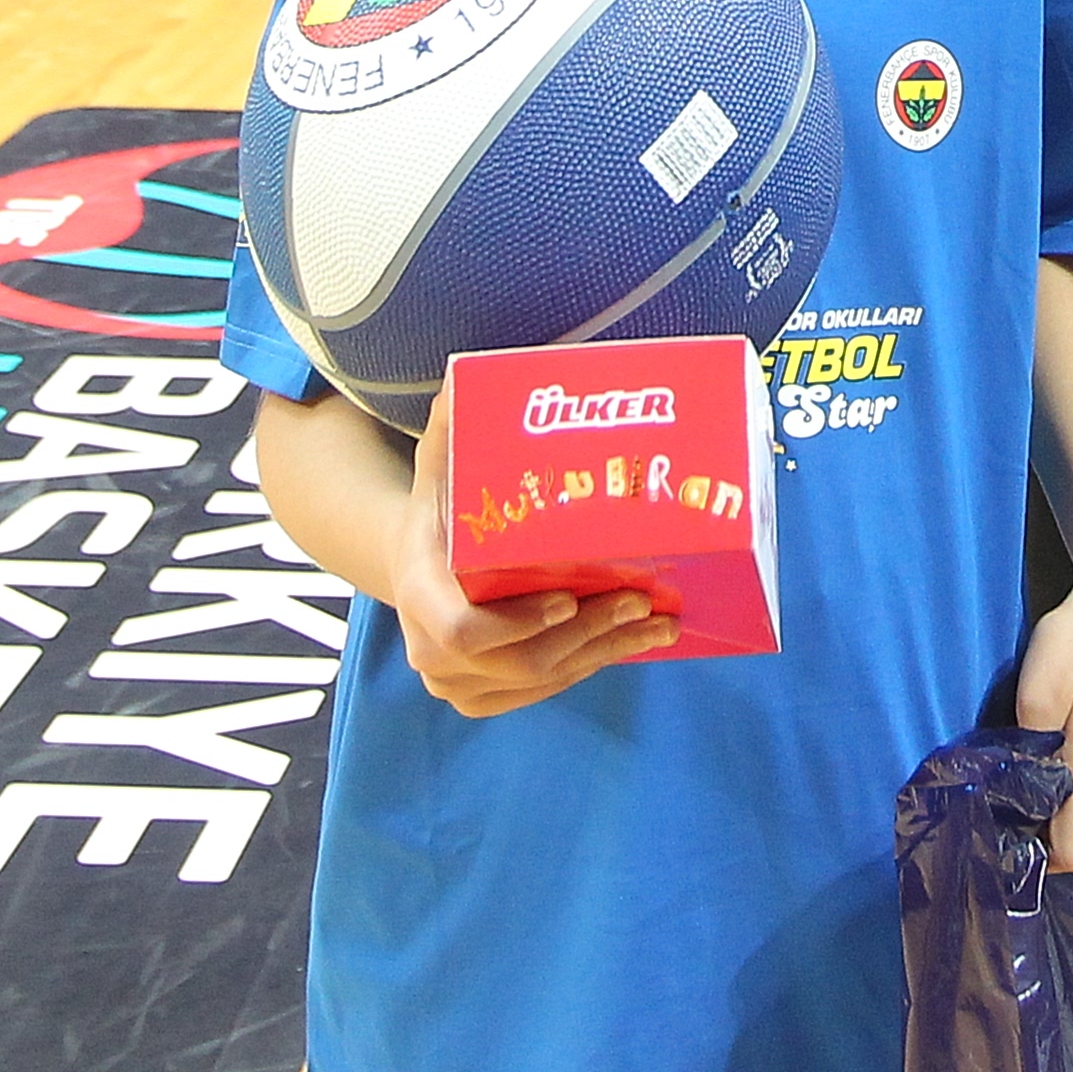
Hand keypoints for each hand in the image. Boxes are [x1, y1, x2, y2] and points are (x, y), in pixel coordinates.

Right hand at [388, 383, 675, 713]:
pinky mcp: (483, 698)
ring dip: (603, 654)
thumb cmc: (439, 506)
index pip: (463, 629)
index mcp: (420, 591)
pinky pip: (542, 692)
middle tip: (643, 602)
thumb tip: (462, 373)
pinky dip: (590, 668)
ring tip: (659, 623)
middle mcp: (430, 650)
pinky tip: (635, 642)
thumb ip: (451, 424)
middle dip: (587, 634)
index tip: (570, 596)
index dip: (520, 622)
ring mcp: (456, 683)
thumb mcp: (438, 463)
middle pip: (520, 660)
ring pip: (540, 681)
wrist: (414, 563)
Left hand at [1010, 558, 1072, 872]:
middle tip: (1012, 776)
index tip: (1006, 832)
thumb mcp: (1035, 693)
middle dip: (1046, 817)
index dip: (1036, 857)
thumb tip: (1016, 793)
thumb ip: (1025, 754)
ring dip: (1067, 791)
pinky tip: (1069, 727)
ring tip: (1039, 747)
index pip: (1070, 856)